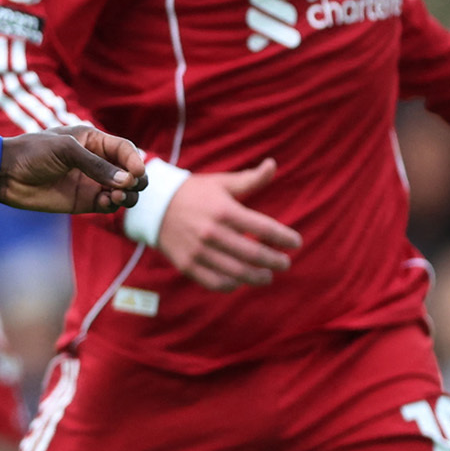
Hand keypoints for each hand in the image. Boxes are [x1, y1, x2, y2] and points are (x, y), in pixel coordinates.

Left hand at [0, 128, 147, 215]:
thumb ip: (96, 165)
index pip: (124, 149)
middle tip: (129, 186)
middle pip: (129, 171)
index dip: (134, 160)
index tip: (137, 173)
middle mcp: (96, 161)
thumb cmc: (33, 152)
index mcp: (93, 140)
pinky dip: (113, 204)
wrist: (6, 175)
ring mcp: (91, 182)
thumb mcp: (65, 150)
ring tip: (117, 196)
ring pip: (123, 190)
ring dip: (127, 194)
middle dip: (136, 179)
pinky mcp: (84, 202)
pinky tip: (106, 202)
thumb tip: (126, 181)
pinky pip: (108, 205)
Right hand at [142, 158, 301, 289]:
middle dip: (275, 261)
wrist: (153, 206)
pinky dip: (232, 285)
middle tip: (285, 263)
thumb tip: (273, 165)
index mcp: (224, 210)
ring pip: (237, 272)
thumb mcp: (221, 182)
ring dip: (257, 277)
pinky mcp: (187, 265)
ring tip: (267, 276)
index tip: (296, 243)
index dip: (285, 238)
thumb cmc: (194, 193)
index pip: (264, 227)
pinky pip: (215, 282)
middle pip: (254, 254)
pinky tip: (241, 281)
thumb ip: (250, 179)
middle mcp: (212, 232)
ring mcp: (198, 251)